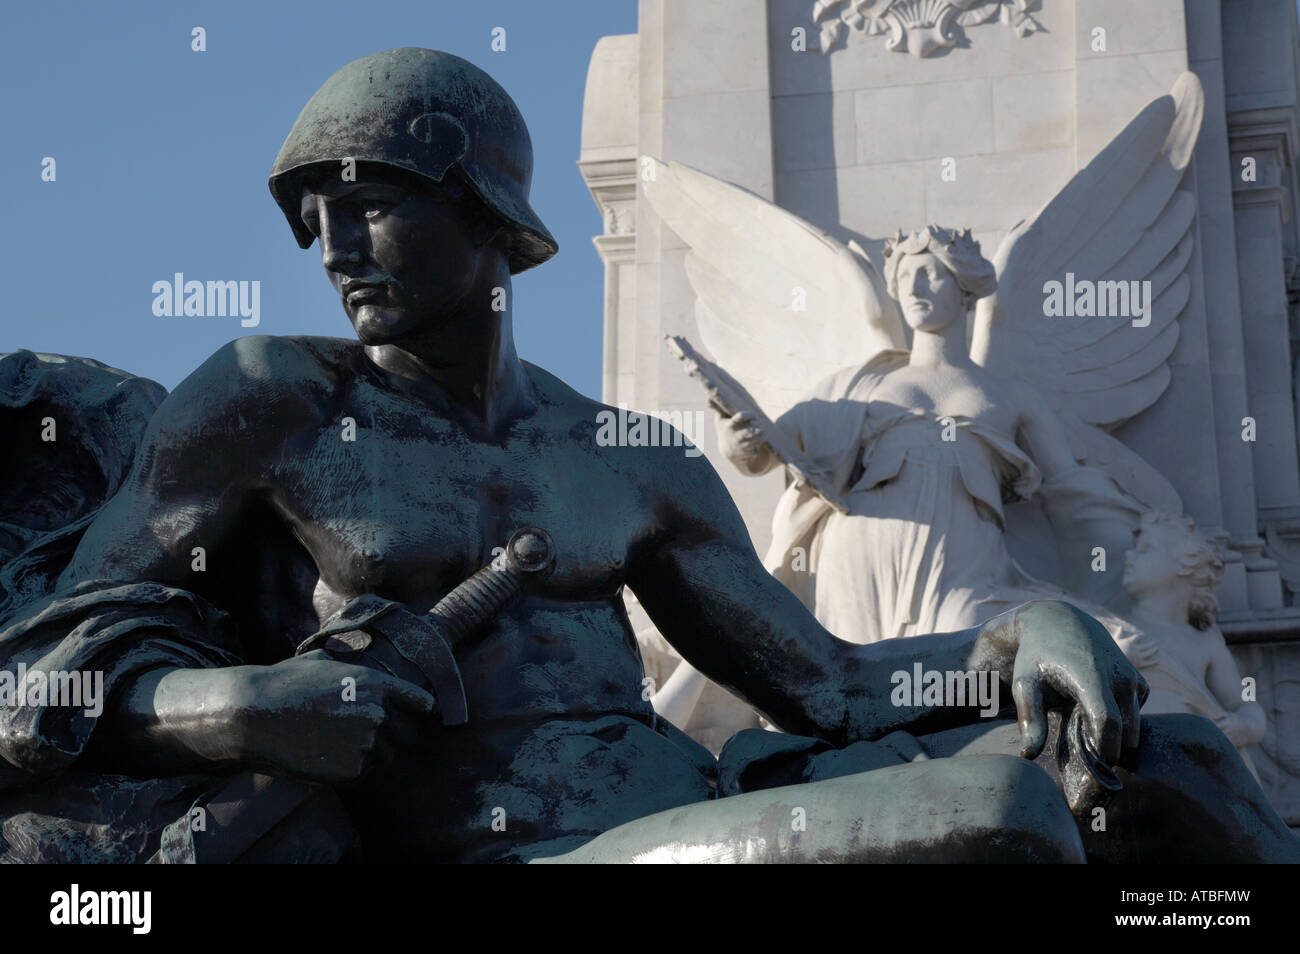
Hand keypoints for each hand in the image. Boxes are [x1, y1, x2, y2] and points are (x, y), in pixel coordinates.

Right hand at [230, 652, 435, 783]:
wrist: (254, 716)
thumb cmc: (282, 684)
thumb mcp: (320, 662)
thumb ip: (347, 664)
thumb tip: (352, 651)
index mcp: (373, 683)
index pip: (418, 699)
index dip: (423, 708)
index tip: (427, 714)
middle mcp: (376, 712)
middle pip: (407, 734)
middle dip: (397, 735)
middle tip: (375, 737)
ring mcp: (365, 743)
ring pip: (386, 755)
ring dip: (375, 753)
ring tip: (346, 746)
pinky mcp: (351, 770)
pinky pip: (364, 773)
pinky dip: (354, 769)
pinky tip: (331, 758)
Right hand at [716, 411, 769, 462]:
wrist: (727, 450)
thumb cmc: (725, 429)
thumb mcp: (720, 419)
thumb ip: (718, 408)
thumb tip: (708, 397)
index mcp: (730, 425)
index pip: (739, 418)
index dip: (748, 415)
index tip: (754, 415)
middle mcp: (736, 436)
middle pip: (749, 432)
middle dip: (758, 429)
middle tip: (763, 426)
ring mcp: (743, 446)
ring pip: (757, 440)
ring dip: (763, 435)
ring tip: (765, 430)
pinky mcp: (749, 453)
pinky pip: (759, 448)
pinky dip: (761, 444)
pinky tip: (759, 440)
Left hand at [980, 600, 1148, 765]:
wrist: (1058, 621)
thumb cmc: (1037, 656)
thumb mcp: (1025, 683)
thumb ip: (1029, 718)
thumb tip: (1030, 754)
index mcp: (1092, 678)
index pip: (1108, 724)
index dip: (1103, 750)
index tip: (1090, 766)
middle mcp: (1119, 677)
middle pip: (1125, 731)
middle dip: (1110, 750)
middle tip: (1087, 759)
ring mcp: (1132, 678)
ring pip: (1135, 725)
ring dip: (1118, 738)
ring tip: (1089, 737)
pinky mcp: (1139, 681)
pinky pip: (1137, 713)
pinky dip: (1124, 723)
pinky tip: (1099, 717)